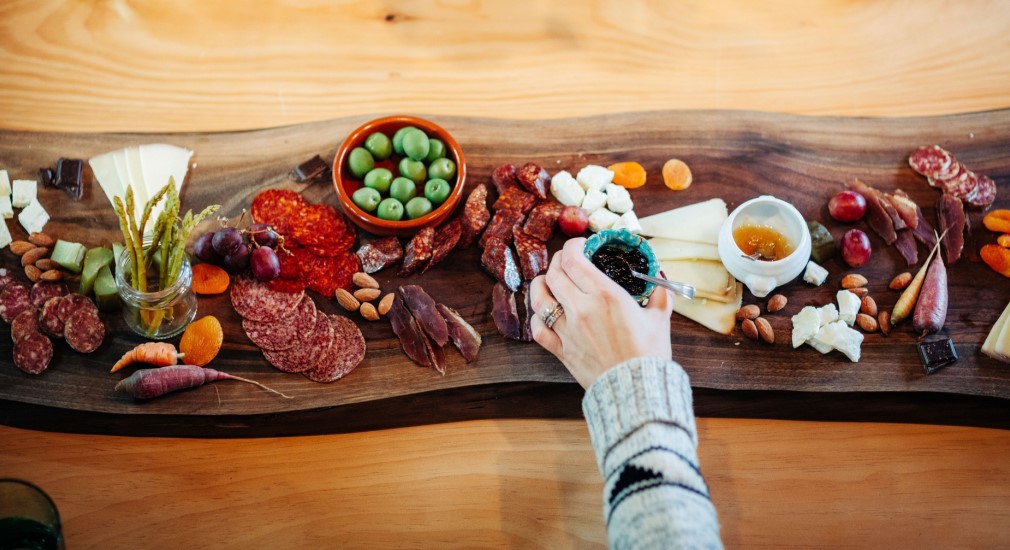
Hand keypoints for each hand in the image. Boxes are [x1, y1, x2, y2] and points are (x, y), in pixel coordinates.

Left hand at [530, 237, 675, 388]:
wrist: (637, 392)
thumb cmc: (649, 354)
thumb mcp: (660, 317)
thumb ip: (658, 293)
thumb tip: (657, 276)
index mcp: (606, 296)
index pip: (574, 259)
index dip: (572, 246)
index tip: (581, 245)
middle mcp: (581, 310)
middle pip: (554, 273)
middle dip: (559, 261)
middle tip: (568, 260)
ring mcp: (567, 331)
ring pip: (539, 298)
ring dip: (541, 284)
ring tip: (550, 281)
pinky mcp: (561, 350)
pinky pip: (537, 328)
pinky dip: (537, 317)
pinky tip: (546, 313)